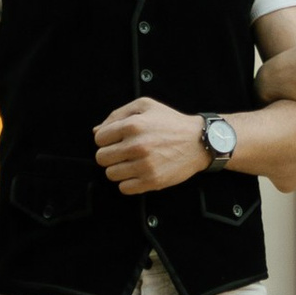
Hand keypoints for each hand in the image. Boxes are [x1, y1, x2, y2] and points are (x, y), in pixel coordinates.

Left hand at [93, 99, 212, 192]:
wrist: (199, 141)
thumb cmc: (171, 122)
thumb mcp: (146, 106)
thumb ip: (118, 114)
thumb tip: (96, 131)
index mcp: (133, 124)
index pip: (99, 139)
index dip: (106, 139)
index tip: (117, 140)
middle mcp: (137, 145)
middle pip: (101, 158)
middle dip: (110, 155)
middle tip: (124, 152)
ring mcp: (144, 165)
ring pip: (111, 174)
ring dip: (119, 169)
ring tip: (132, 162)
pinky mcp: (151, 181)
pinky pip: (124, 188)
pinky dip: (128, 182)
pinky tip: (138, 172)